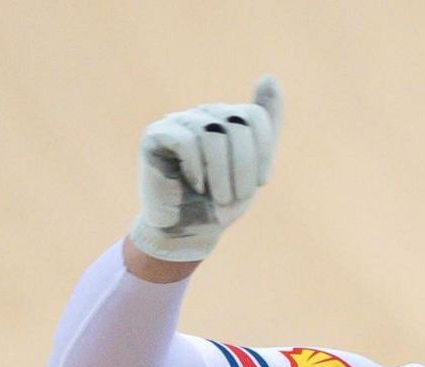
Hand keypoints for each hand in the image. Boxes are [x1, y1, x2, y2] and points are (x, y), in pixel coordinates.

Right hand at [127, 76, 282, 263]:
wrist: (187, 232)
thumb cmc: (220, 202)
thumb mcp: (254, 165)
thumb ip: (266, 123)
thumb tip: (270, 76)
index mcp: (226, 117)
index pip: (253, 116)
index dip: (261, 152)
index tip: (260, 182)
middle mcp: (202, 113)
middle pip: (235, 124)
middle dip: (242, 167)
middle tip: (233, 196)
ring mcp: (177, 122)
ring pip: (212, 133)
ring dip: (221, 174)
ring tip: (216, 196)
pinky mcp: (155, 135)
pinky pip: (185, 140)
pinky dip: (196, 169)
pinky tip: (194, 185)